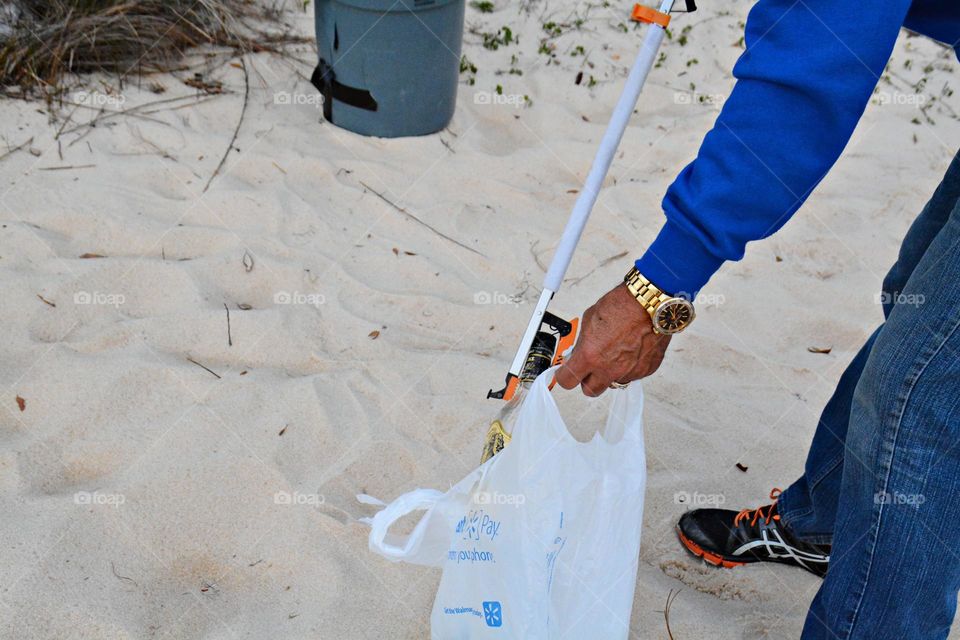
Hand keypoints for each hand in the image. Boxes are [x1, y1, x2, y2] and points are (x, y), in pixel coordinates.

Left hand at [555, 283, 670, 395]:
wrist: (651, 303)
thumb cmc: (622, 306)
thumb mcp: (590, 319)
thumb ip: (583, 342)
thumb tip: (580, 351)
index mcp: (590, 356)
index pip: (567, 381)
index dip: (564, 376)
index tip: (565, 372)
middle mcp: (609, 369)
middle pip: (590, 390)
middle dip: (587, 380)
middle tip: (589, 368)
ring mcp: (629, 372)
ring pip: (613, 382)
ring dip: (610, 372)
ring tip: (615, 352)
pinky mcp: (646, 370)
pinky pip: (632, 375)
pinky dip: (629, 366)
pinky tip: (631, 348)